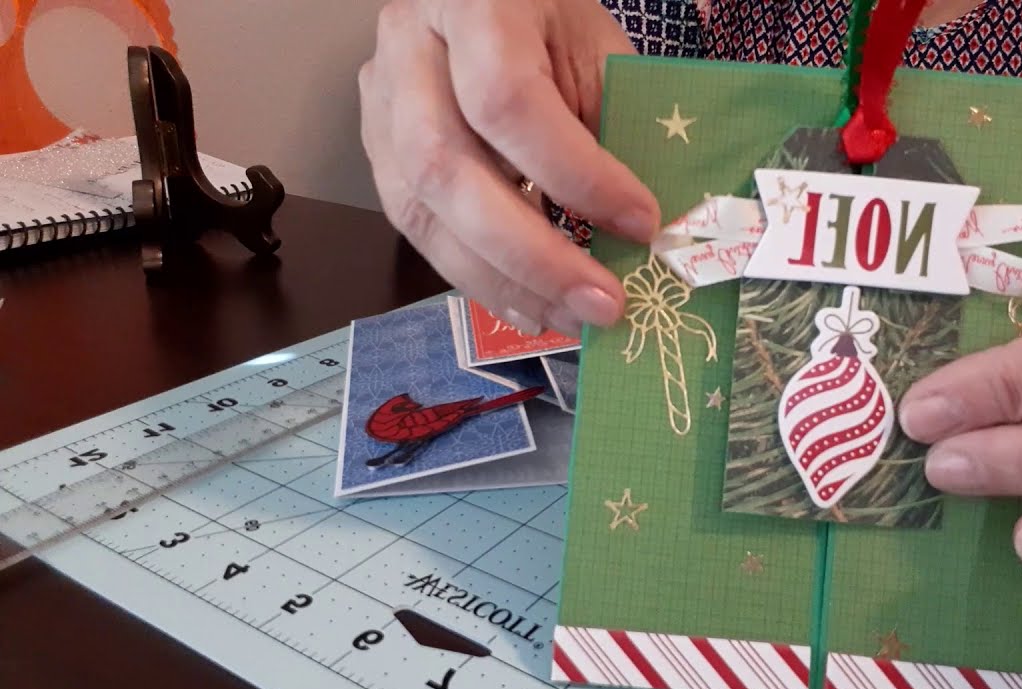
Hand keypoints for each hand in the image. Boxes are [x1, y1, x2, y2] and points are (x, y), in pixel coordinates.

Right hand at [358, 0, 659, 336]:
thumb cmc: (547, 17)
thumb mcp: (593, 45)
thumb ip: (610, 123)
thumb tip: (637, 232)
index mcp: (471, 3)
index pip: (507, 101)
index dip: (576, 174)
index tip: (640, 222)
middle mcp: (407, 48)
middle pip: (445, 169)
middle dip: (532, 254)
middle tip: (600, 303)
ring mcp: (378, 99)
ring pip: (420, 211)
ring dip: (500, 281)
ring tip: (567, 317)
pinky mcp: (374, 146)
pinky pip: (416, 226)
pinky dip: (475, 275)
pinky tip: (526, 304)